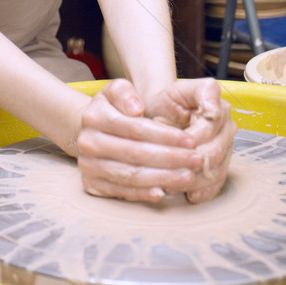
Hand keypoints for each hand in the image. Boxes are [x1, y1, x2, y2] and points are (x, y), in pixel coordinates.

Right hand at [75, 78, 204, 203]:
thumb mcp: (116, 91)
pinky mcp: (91, 185)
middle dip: (171, 158)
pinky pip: (121, 192)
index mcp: (94, 117)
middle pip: (136, 153)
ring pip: (131, 175)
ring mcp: (88, 166)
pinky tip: (163, 192)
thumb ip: (125, 92)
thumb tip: (136, 108)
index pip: (136, 128)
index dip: (166, 136)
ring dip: (163, 178)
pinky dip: (143, 193)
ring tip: (188, 177)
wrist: (90, 132)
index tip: (191, 141)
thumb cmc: (112, 109)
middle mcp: (88, 142)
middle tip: (197, 160)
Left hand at [143, 78, 235, 203]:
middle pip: (214, 152)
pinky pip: (218, 181)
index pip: (209, 129)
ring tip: (173, 184)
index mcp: (219, 106)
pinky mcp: (222, 163)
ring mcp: (227, 146)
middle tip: (167, 170)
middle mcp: (228, 126)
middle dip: (189, 163)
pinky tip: (191, 195)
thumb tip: (214, 109)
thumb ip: (198, 92)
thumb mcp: (176, 90)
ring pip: (216, 169)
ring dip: (195, 180)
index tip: (171, 144)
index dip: (191, 139)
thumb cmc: (167, 102)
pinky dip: (205, 190)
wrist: (163, 114)